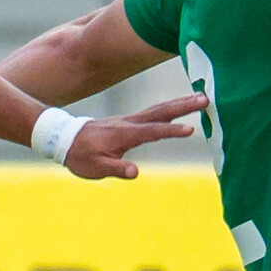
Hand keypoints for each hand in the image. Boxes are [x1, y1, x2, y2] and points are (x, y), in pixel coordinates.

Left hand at [61, 93, 206, 179]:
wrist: (64, 138)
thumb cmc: (80, 155)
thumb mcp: (95, 167)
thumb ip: (116, 168)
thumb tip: (136, 172)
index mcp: (124, 135)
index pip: (152, 132)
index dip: (170, 131)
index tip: (190, 130)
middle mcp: (129, 123)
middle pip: (160, 112)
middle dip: (183, 106)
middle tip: (205, 99)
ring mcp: (130, 120)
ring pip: (159, 108)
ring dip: (180, 103)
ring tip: (201, 97)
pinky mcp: (130, 121)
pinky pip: (154, 111)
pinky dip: (170, 106)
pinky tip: (180, 106)